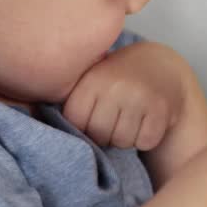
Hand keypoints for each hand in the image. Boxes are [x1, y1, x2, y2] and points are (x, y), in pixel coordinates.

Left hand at [63, 42, 191, 149]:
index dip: (84, 128)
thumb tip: (45, 129)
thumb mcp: (93, 80)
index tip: (92, 120)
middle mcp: (114, 86)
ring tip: (131, 120)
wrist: (162, 65)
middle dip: (106, 136)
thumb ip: (75, 102)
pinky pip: (146, 141)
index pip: (76, 123)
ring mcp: (139, 97)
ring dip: (126, 138)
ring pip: (123, 142)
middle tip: (115, 121)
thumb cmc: (118, 80)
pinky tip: (146, 121)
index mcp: (92, 79)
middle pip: (100, 136)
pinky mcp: (160, 109)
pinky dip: (146, 138)